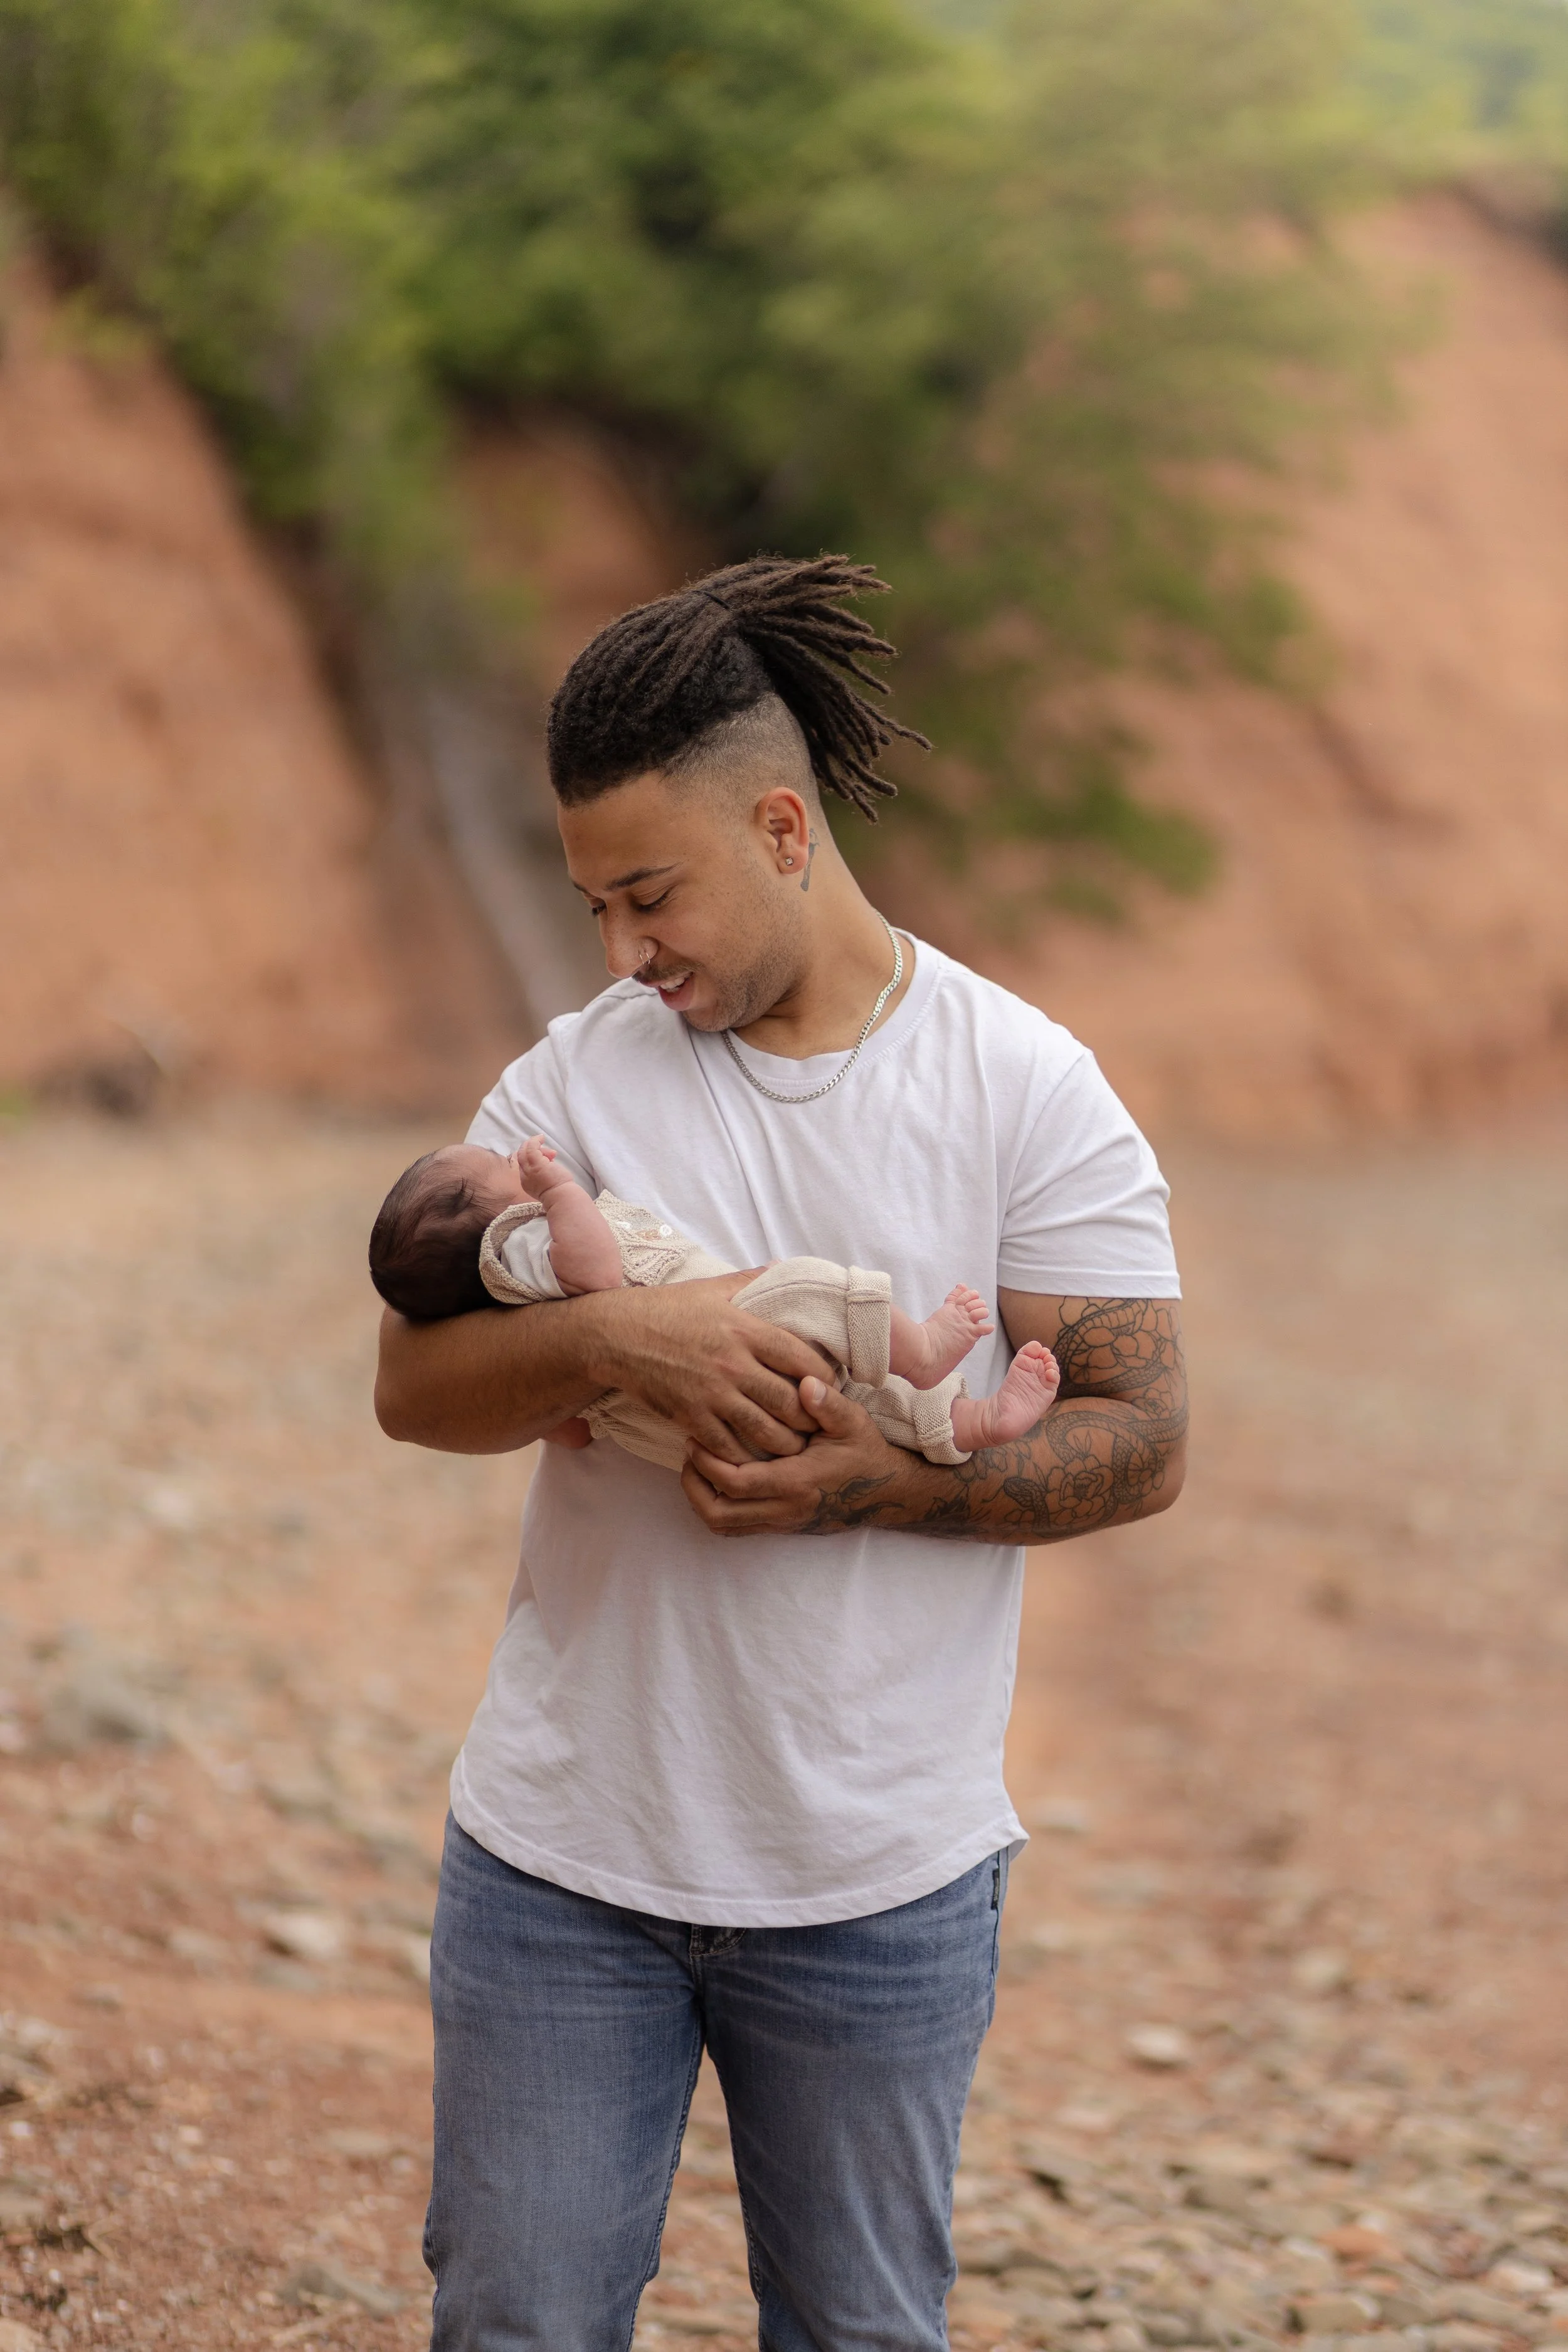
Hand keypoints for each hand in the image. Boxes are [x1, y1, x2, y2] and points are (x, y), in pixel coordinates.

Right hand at [588, 1274, 837, 1464]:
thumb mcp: (712, 1288)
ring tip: (794, 1448)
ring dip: (786, 1445)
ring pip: (766, 1432)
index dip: (825, 1379)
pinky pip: (729, 1448)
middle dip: (812, 1421)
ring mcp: (712, 1394)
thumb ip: (751, 1280)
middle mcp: (734, 1364)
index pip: (804, 1360)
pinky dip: (746, 1458)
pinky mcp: (690, 1417)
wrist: (615, 1336)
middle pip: (792, 1404)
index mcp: (745, 1330)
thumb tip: (781, 1268)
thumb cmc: (666, 1310)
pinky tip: (753, 1459)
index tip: (828, 1387)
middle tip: (818, 1426)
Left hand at [680, 1376, 907, 1534]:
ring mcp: (781, 1521)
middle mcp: (784, 1508)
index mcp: (797, 1482)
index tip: (695, 1436)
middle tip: (690, 1451)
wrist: (888, 1493)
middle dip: (693, 1484)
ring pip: (723, 1525)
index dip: (707, 1462)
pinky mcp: (781, 1526)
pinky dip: (718, 1507)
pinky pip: (736, 1527)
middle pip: (718, 1513)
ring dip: (701, 1499)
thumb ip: (828, 1404)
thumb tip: (805, 1382)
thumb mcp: (853, 1421)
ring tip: (698, 1465)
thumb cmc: (866, 1452)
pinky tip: (718, 1479)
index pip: (736, 1482)